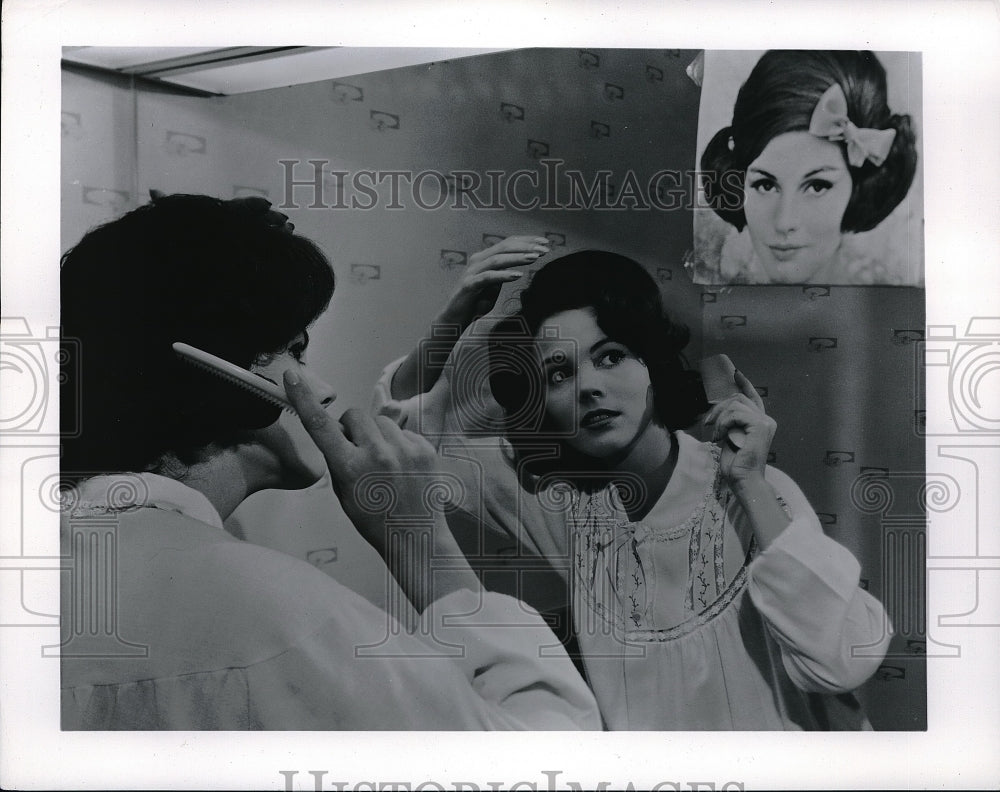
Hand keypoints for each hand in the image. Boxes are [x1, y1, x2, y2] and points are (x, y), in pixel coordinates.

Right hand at [284, 371, 479, 609]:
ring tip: (384, 462)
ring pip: (381, 420)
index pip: (321, 426)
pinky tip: (402, 466)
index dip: (304, 399)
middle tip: (357, 448)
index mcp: (350, 468)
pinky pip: (404, 430)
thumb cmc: (373, 518)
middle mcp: (378, 454)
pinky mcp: (425, 448)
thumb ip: (338, 458)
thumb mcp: (343, 492)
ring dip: (377, 435)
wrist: (415, 536)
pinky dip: (399, 443)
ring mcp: (405, 450)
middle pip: (356, 415)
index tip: (293, 376)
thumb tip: (341, 429)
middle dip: (352, 427)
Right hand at [442, 236, 550, 326]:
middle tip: (543, 248)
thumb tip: (519, 269)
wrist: (454, 319)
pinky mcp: (469, 285)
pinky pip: (488, 277)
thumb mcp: (494, 287)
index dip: (526, 241)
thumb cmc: (475, 303)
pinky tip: (517, 276)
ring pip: (497, 259)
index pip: (508, 243)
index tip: (544, 242)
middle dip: (526, 246)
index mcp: (484, 258)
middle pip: (504, 247)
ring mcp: (472, 272)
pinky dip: (503, 275)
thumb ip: (503, 276)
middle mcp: (477, 261)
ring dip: (517, 257)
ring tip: (534, 258)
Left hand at [702, 370, 775, 484]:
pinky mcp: (760, 426)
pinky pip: (735, 414)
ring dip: (719, 418)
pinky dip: (723, 423)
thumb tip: (720, 411)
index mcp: (760, 423)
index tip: (736, 373)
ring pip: (735, 404)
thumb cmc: (737, 465)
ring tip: (715, 435)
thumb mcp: (730, 438)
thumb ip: (730, 423)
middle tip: (708, 423)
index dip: (744, 384)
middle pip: (738, 398)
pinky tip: (720, 437)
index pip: (753, 397)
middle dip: (718, 408)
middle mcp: (766, 420)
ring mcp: (765, 422)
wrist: (744, 481)